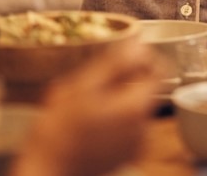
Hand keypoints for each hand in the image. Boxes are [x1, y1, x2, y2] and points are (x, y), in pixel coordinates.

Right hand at [9, 37, 160, 175]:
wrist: (47, 171)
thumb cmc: (58, 131)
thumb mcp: (82, 86)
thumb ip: (115, 63)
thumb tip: (138, 44)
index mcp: (137, 107)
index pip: (159, 70)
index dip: (144, 57)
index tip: (124, 55)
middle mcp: (144, 127)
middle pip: (145, 89)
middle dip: (124, 80)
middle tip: (93, 81)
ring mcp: (135, 144)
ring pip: (134, 107)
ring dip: (116, 99)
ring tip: (87, 104)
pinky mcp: (124, 155)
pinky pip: (126, 127)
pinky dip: (112, 119)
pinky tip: (88, 122)